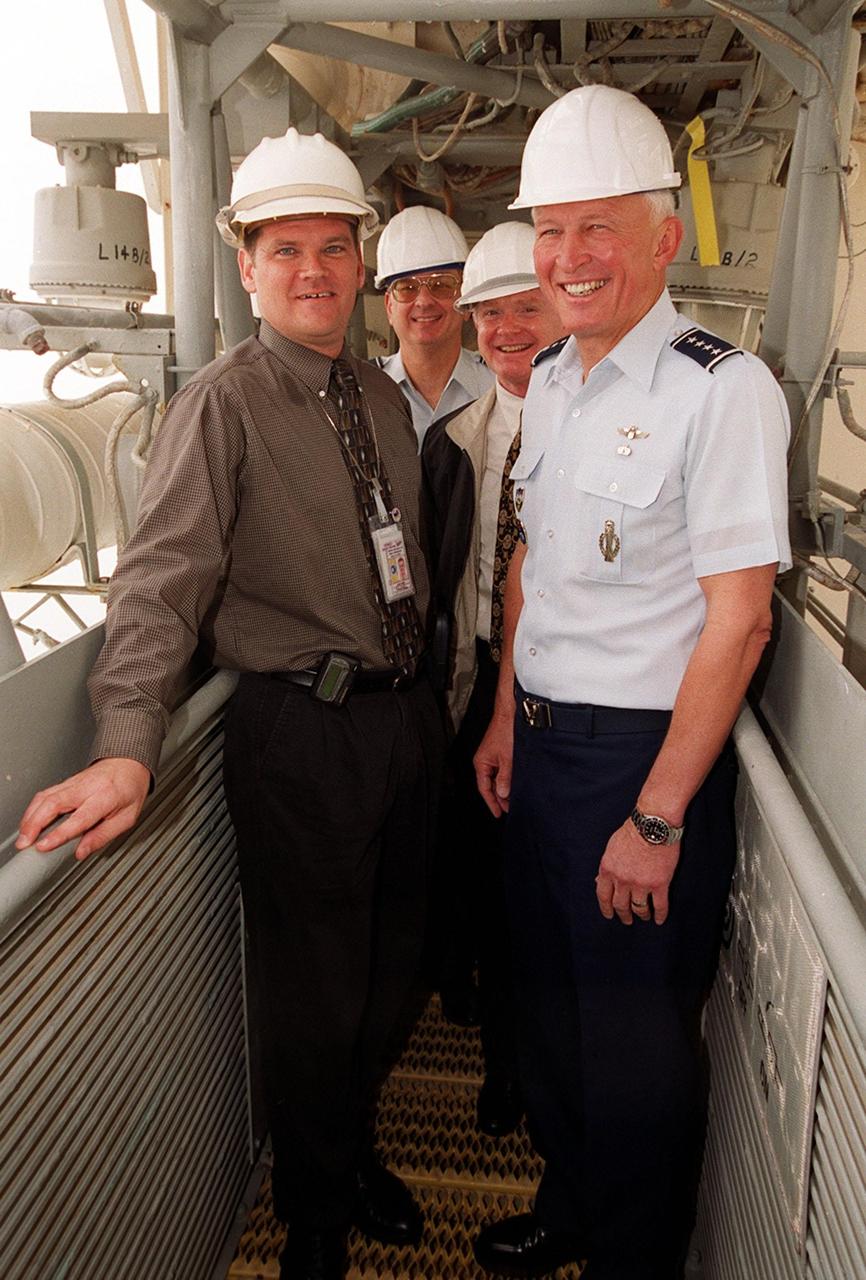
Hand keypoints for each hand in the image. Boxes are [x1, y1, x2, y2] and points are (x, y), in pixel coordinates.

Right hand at [16, 758, 151, 861]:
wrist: (129, 764)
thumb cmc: (130, 790)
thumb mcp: (127, 817)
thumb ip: (103, 836)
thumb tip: (82, 852)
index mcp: (106, 796)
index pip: (79, 817)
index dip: (59, 833)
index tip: (44, 846)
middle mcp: (86, 787)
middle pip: (54, 802)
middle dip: (35, 824)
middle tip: (26, 843)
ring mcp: (73, 782)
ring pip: (45, 797)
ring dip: (30, 817)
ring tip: (23, 838)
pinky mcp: (65, 782)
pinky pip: (44, 794)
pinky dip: (32, 809)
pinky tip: (28, 823)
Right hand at [474, 712, 513, 817]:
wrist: (511, 714)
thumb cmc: (505, 731)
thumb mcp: (507, 759)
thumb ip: (505, 778)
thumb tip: (503, 794)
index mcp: (481, 763)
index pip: (484, 789)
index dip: (492, 803)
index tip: (498, 814)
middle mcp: (484, 761)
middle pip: (490, 785)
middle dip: (499, 798)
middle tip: (509, 809)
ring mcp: (492, 757)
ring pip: (497, 779)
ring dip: (504, 789)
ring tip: (514, 799)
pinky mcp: (500, 753)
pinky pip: (501, 771)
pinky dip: (507, 779)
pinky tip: (515, 784)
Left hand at [595, 819, 679, 925]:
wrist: (653, 824)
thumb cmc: (632, 831)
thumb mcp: (611, 847)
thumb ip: (607, 866)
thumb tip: (600, 881)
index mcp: (608, 870)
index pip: (603, 896)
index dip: (606, 908)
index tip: (609, 915)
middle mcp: (622, 880)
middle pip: (621, 905)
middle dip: (624, 915)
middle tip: (627, 920)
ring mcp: (641, 883)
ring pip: (640, 908)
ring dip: (641, 915)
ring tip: (644, 917)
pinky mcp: (660, 884)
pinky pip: (660, 905)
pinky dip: (660, 915)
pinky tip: (659, 919)